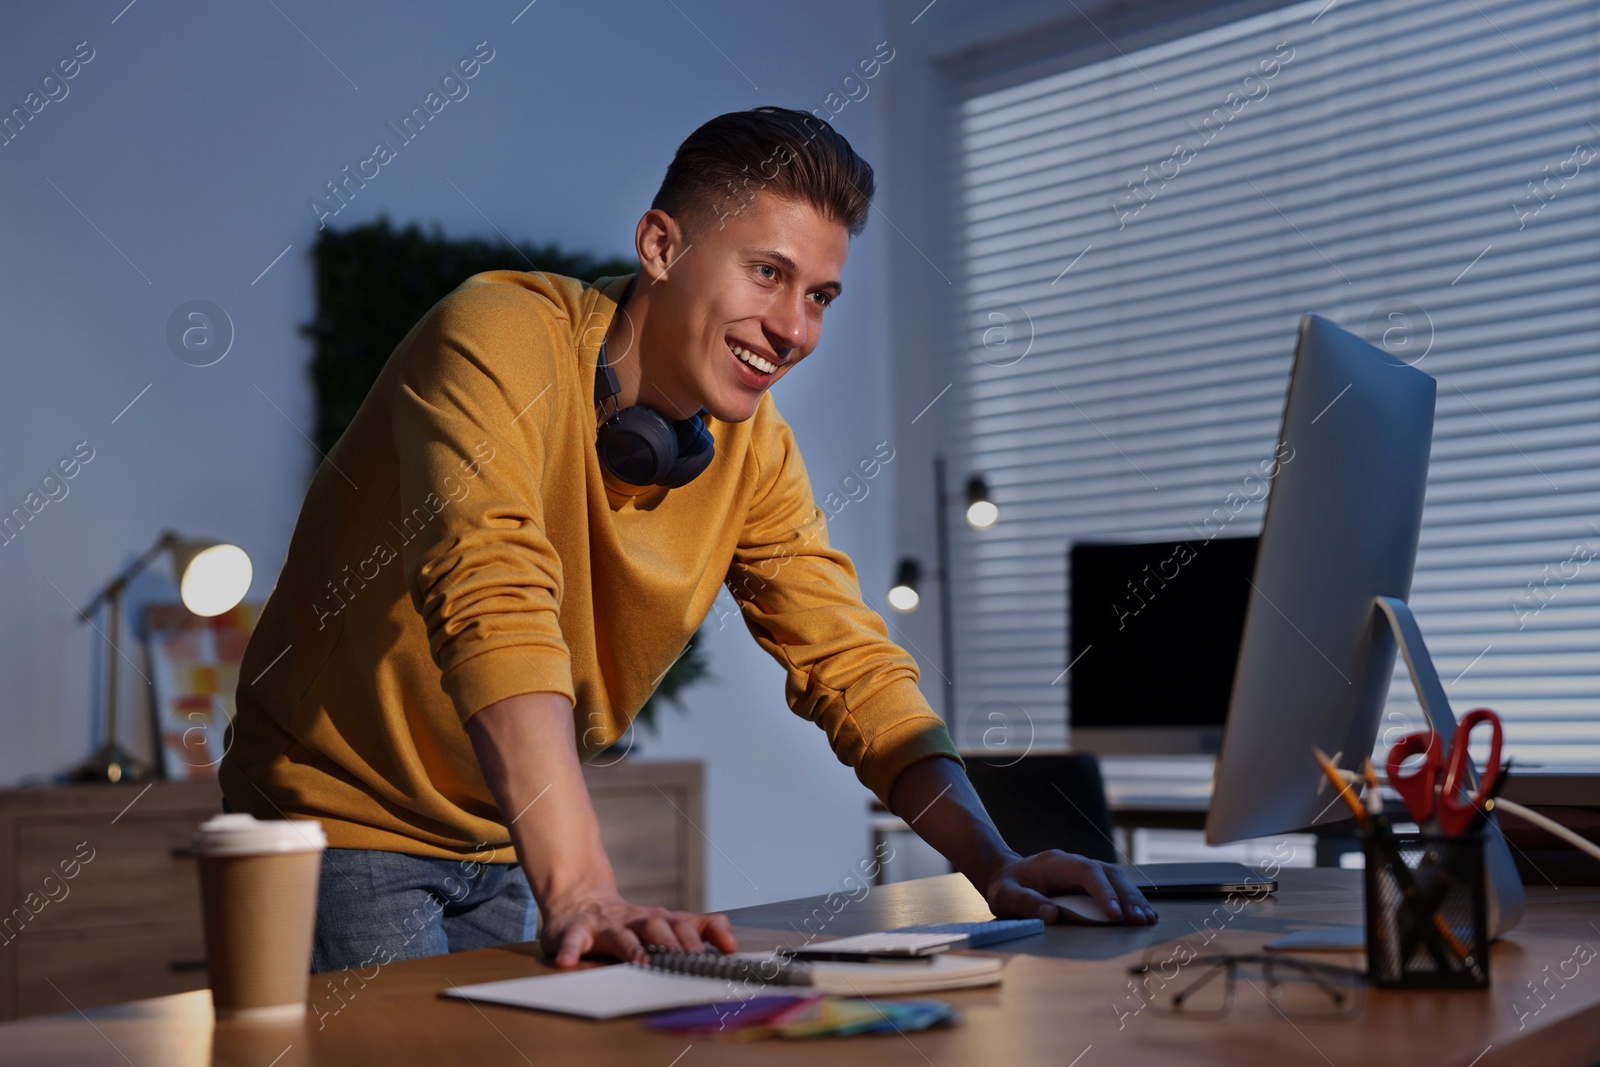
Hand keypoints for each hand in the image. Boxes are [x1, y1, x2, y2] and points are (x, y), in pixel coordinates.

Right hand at [539, 890, 738, 967]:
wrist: (579, 900)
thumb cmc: (629, 921)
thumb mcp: (665, 922)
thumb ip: (699, 928)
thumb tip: (732, 944)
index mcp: (657, 919)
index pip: (684, 924)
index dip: (704, 936)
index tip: (725, 950)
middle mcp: (633, 920)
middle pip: (655, 926)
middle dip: (672, 942)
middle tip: (687, 959)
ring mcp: (604, 925)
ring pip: (620, 934)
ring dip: (631, 948)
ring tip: (641, 962)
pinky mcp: (575, 931)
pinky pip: (571, 940)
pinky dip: (569, 950)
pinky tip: (566, 962)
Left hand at [982, 850, 1157, 924]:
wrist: (1005, 874)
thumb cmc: (1005, 886)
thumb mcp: (1005, 896)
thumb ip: (1026, 904)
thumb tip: (1051, 915)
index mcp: (1055, 863)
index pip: (1085, 871)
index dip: (1102, 890)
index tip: (1114, 913)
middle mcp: (1073, 863)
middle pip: (1107, 873)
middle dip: (1125, 896)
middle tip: (1138, 920)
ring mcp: (1083, 870)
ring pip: (1115, 878)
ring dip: (1132, 898)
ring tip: (1146, 920)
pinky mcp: (1089, 881)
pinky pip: (1114, 886)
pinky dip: (1129, 899)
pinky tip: (1142, 914)